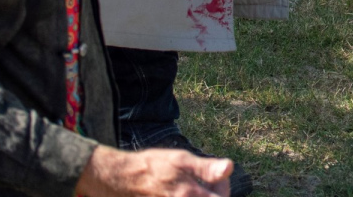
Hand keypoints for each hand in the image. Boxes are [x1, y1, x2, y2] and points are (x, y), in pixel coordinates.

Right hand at [75, 145, 231, 196]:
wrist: (122, 179)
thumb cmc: (152, 166)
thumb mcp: (181, 160)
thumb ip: (206, 168)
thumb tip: (229, 167)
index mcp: (190, 195)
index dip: (224, 189)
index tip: (218, 178)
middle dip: (214, 193)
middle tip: (207, 182)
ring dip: (202, 194)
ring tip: (193, 186)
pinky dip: (191, 195)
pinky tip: (183, 189)